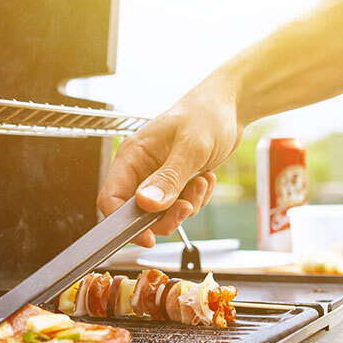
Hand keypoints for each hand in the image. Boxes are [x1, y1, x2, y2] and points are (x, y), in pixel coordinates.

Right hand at [97, 82, 242, 246]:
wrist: (231, 106)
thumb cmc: (207, 113)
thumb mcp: (190, 147)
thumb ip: (168, 178)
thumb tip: (147, 204)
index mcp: (132, 155)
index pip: (111, 199)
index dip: (124, 224)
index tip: (147, 236)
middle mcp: (141, 168)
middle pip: (138, 213)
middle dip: (166, 215)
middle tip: (187, 205)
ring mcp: (159, 176)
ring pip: (162, 213)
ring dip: (186, 205)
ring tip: (201, 182)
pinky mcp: (176, 182)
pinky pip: (180, 206)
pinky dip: (196, 199)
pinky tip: (205, 179)